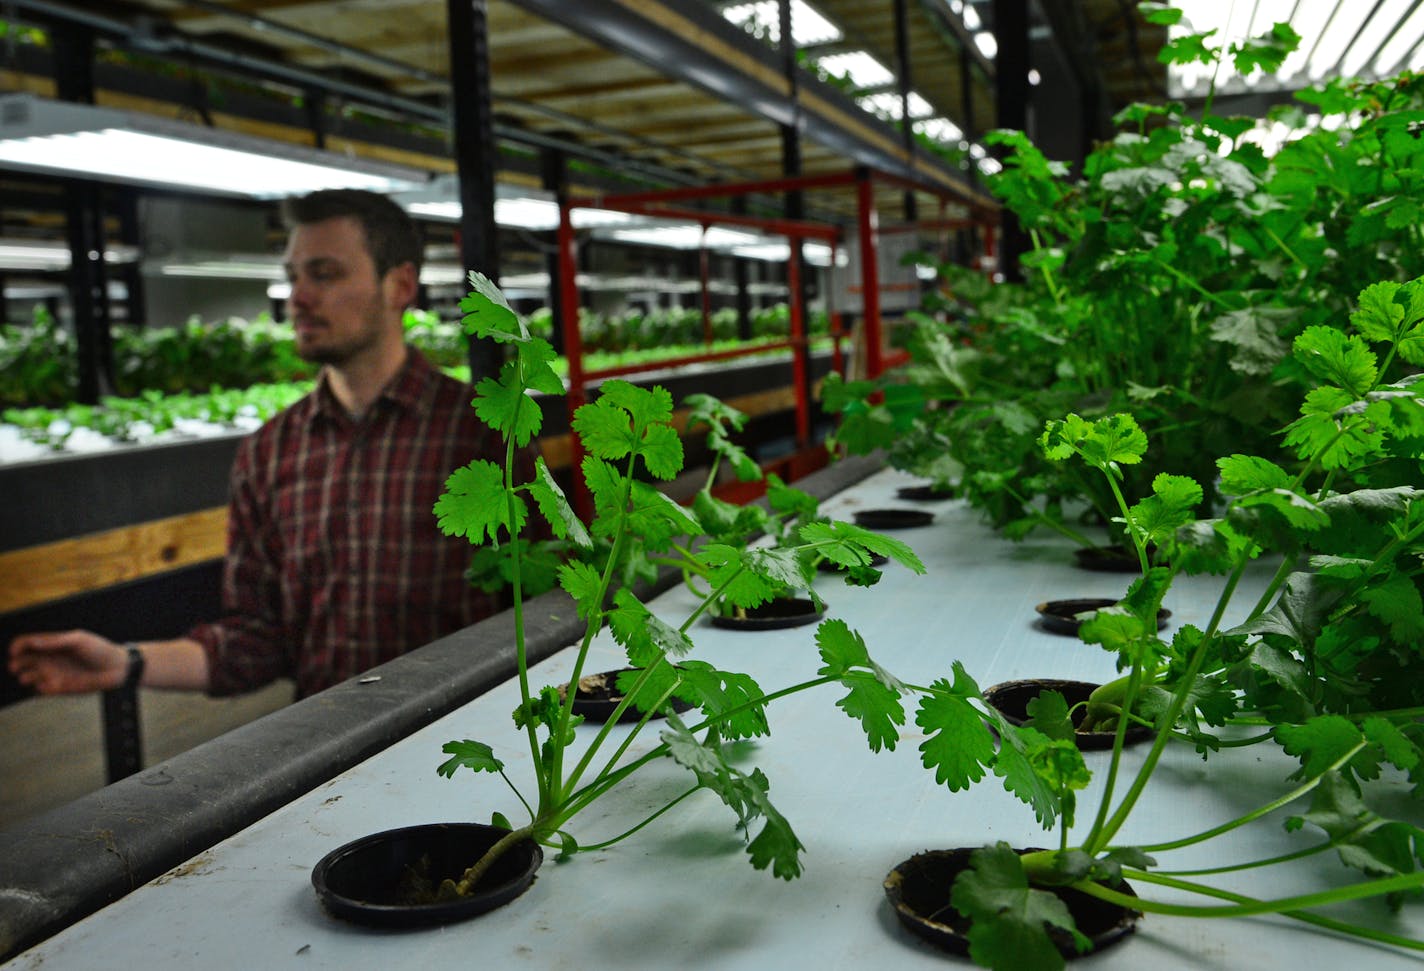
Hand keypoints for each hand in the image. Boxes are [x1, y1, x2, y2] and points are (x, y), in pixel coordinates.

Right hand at [8, 630, 128, 693]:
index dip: (17, 646)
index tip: (15, 651)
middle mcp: (48, 658)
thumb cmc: (99, 649)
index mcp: (52, 643)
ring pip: (26, 677)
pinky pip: (40, 690)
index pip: (25, 643)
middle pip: (21, 660)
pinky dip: (40, 687)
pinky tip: (52, 684)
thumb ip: (55, 641)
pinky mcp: (58, 688)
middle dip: (16, 663)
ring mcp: (52, 673)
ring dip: (25, 676)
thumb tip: (33, 642)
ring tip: (34, 675)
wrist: (116, 669)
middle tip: (18, 666)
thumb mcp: (78, 640)